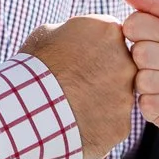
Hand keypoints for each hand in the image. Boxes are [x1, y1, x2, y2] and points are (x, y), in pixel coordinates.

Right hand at [20, 14, 134, 158]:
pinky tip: (76, 124)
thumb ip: (75, 33)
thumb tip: (78, 37)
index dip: (96, 48)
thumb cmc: (35, 66)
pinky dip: (98, 125)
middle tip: (77, 83)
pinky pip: (113, 124)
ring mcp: (127, 96)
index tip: (80, 58)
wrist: (30, 107)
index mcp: (109, 32)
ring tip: (72, 106)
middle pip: (122, 67)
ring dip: (102, 101)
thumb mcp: (49, 34)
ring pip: (119, 98)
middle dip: (104, 74)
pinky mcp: (122, 125)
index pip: (112, 37)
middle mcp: (127, 62)